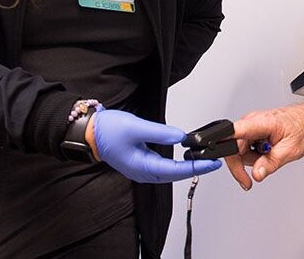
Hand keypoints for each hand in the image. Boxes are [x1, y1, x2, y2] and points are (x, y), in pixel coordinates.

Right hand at [88, 109, 221, 182]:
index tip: (212, 163)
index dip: (196, 167)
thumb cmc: (107, 131)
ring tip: (204, 159)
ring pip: (169, 172)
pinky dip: (176, 164)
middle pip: (175, 175)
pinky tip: (184, 157)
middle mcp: (143, 172)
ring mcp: (141, 169)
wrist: (89, 132)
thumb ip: (160, 133)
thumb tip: (180, 137)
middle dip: (196, 169)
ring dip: (187, 167)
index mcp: (142, 167)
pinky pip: (163, 167)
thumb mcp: (136, 127)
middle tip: (214, 162)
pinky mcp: (140, 163)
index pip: (176, 170)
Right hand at [225, 104, 303, 189]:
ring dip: (251, 160)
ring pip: (238, 150)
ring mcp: (250, 126)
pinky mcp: (251, 131)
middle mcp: (251, 121)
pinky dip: (253, 156)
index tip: (214, 154)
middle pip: (232, 148)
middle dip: (242, 165)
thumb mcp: (290, 150)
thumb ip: (271, 163)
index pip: (234, 132)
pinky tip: (266, 153)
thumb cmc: (301, 129)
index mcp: (260, 122)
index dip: (221, 143)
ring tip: (269, 156)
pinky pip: (243, 148)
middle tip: (249, 180)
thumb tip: (257, 174)